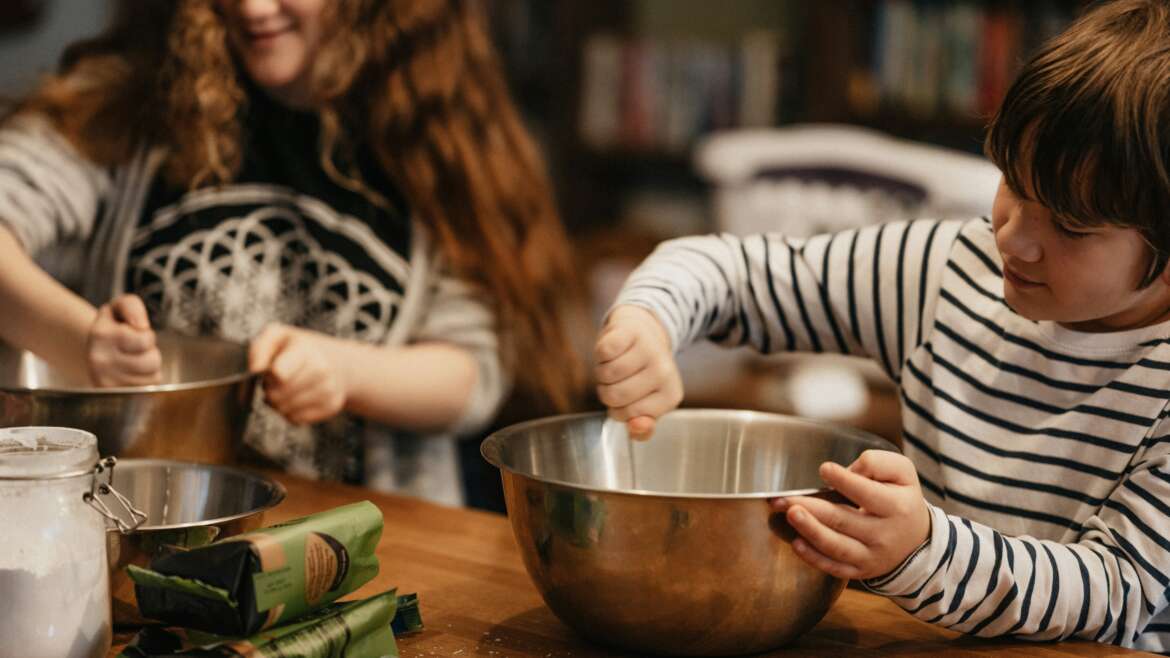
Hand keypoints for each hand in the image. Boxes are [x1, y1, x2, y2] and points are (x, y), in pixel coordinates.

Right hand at [86, 294, 161, 386]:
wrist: (94, 349)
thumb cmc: (114, 326)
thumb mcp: (120, 306)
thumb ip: (132, 306)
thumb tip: (141, 326)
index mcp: (101, 335)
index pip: (145, 340)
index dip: (147, 335)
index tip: (134, 333)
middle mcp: (100, 361)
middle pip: (152, 361)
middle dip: (150, 352)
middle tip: (136, 349)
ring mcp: (105, 382)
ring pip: (153, 376)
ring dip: (150, 367)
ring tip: (134, 360)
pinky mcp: (114, 395)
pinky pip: (148, 389)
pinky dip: (146, 381)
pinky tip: (132, 374)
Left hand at [249, 324, 347, 425]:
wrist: (336, 361)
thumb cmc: (299, 349)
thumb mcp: (278, 336)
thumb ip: (260, 349)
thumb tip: (255, 370)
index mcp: (306, 350)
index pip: (279, 375)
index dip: (268, 377)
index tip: (271, 371)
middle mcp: (321, 370)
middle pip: (278, 396)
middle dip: (270, 391)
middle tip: (275, 382)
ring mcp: (328, 390)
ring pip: (285, 410)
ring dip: (278, 404)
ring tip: (285, 390)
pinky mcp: (331, 406)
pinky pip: (296, 420)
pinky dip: (290, 413)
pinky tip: (295, 399)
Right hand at [593, 305, 681, 438]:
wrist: (643, 333)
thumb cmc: (641, 375)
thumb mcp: (646, 405)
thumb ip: (642, 428)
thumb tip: (635, 427)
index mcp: (671, 396)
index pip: (627, 415)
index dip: (617, 409)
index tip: (628, 397)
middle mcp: (664, 372)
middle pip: (614, 395)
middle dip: (606, 391)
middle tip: (618, 380)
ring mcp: (649, 349)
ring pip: (606, 374)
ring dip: (602, 372)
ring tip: (614, 365)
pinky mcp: (632, 331)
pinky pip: (603, 352)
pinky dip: (600, 354)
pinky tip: (613, 351)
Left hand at [771, 450, 930, 579]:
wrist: (916, 541)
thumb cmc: (901, 499)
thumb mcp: (903, 473)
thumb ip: (878, 463)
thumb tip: (850, 470)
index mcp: (896, 507)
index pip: (867, 493)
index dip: (845, 481)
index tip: (824, 469)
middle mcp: (883, 535)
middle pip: (843, 520)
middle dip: (812, 508)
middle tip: (784, 498)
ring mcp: (870, 556)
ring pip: (836, 546)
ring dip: (810, 531)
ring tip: (790, 514)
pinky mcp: (858, 570)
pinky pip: (834, 567)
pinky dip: (814, 558)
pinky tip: (796, 543)